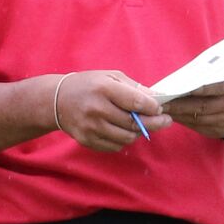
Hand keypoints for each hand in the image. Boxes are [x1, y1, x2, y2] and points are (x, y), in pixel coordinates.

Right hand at [54, 70, 170, 152]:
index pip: (136, 102)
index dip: (153, 108)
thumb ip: (134, 88)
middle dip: (154, 123)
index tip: (160, 109)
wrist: (57, 100)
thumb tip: (156, 99)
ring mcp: (91, 127)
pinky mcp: (87, 140)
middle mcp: (97, 109)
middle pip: (134, 123)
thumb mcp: (110, 77)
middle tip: (165, 121)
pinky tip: (123, 130)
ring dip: (138, 133)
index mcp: (104, 89)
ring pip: (127, 138)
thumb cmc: (89, 85)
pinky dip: (123, 140)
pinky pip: (115, 146)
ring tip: (141, 125)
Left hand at [162, 77, 223, 138]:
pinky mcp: (220, 132)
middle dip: (179, 105)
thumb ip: (209, 76)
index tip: (178, 88)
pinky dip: (183, 121)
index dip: (198, 89)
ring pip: (198, 119)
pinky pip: (198, 127)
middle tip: (159, 102)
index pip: (216, 87)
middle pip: (203, 106)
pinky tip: (171, 116)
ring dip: (178, 115)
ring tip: (161, 110)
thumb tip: (181, 80)